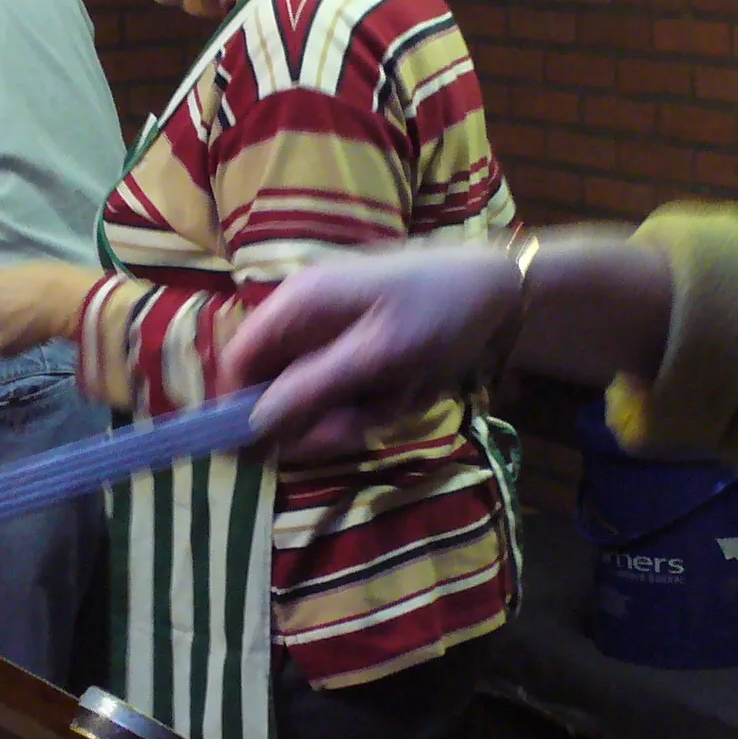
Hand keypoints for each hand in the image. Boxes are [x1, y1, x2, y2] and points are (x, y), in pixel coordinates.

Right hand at [223, 244, 517, 460]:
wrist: (499, 288)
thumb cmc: (438, 312)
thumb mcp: (379, 355)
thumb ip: (314, 387)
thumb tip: (255, 421)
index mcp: (298, 303)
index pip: (238, 360)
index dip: (242, 406)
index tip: (267, 450)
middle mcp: (305, 315)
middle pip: (277, 386)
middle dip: (318, 416)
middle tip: (364, 424)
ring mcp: (332, 332)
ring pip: (315, 397)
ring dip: (353, 412)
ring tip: (399, 397)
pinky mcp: (358, 348)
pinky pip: (347, 391)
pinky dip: (373, 401)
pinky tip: (406, 389)